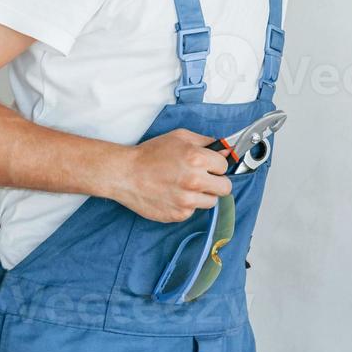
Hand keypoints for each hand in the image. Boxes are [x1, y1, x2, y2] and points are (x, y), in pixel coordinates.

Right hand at [109, 128, 232, 222]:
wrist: (126, 174)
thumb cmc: (150, 154)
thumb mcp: (179, 137)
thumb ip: (205, 142)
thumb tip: (225, 150)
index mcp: (197, 159)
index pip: (224, 166)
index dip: (216, 165)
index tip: (208, 165)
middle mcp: (194, 181)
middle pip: (225, 188)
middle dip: (216, 182)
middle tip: (203, 178)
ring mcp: (187, 200)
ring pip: (211, 202)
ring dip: (203, 195)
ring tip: (185, 186)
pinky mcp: (178, 214)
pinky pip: (193, 211)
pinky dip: (187, 204)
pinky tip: (173, 194)